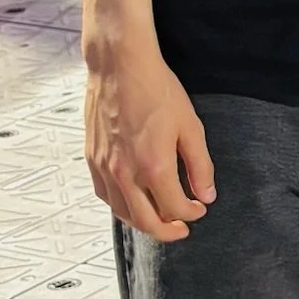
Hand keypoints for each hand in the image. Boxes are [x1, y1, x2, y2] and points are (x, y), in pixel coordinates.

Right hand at [84, 42, 215, 242]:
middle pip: (145, 221)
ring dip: (143, 222)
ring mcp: (104, 168)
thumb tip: (206, 195)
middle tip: (182, 229)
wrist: (120, 68)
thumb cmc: (157, 91)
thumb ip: (200, 165)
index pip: (175, 208)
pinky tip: (133, 202)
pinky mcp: (92, 159)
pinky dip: (121, 207)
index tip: (200, 209)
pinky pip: (105, 196)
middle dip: (167, 231)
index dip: (192, 214)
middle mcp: (125, 173)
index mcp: (154, 166)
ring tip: (160, 219)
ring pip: (122, 212)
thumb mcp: (191, 127)